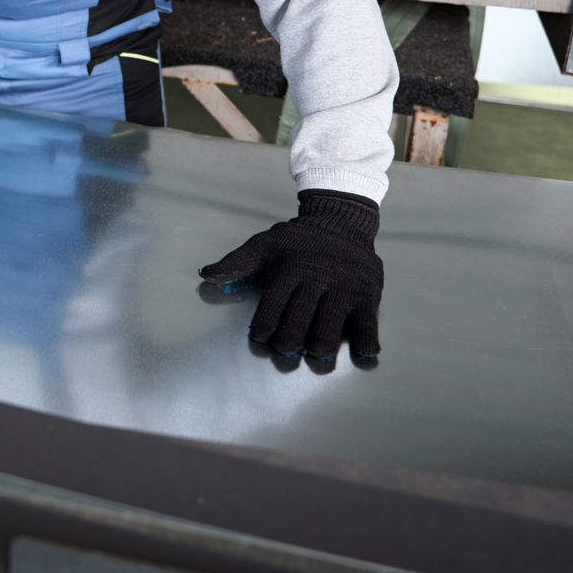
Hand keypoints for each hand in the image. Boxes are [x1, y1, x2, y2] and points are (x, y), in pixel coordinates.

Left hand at [198, 190, 382, 363]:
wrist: (341, 221)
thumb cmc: (298, 239)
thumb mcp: (264, 244)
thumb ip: (235, 263)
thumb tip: (206, 274)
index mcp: (288, 270)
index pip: (269, 313)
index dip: (262, 330)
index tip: (262, 335)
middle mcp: (315, 280)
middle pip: (297, 327)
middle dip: (287, 344)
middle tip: (286, 346)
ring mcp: (343, 289)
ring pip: (328, 332)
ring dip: (318, 348)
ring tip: (314, 349)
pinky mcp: (367, 294)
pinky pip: (367, 326)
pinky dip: (364, 344)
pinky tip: (359, 352)